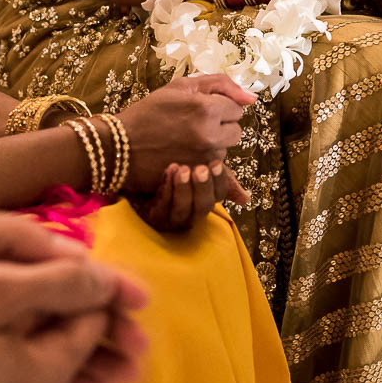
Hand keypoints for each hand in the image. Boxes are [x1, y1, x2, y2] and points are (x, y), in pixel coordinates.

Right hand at [116, 75, 255, 193]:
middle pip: (236, 131)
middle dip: (221, 127)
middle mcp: (209, 136)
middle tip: (194, 125)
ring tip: (185, 140)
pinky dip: (203, 161)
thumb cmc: (149, 113)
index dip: (219, 107)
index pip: (237, 108)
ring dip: (212, 145)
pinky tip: (184, 155)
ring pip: (225, 150)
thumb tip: (252, 98)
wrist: (120, 146)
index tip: (198, 109)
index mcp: (206, 109)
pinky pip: (214, 167)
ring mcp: (204, 159)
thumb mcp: (181, 87)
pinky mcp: (198, 176)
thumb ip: (221, 85)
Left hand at [134, 161, 248, 230]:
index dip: (219, 181)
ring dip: (183, 190)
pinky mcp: (153, 218)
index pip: (218, 196)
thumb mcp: (196, 166)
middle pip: (203, 207)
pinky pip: (162, 208)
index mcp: (204, 200)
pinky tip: (168, 171)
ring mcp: (171, 219)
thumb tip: (245, 200)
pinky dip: (166, 190)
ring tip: (182, 169)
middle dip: (203, 187)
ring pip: (182, 211)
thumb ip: (217, 177)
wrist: (136, 165)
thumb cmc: (172, 168)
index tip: (215, 163)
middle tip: (200, 168)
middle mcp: (190, 214)